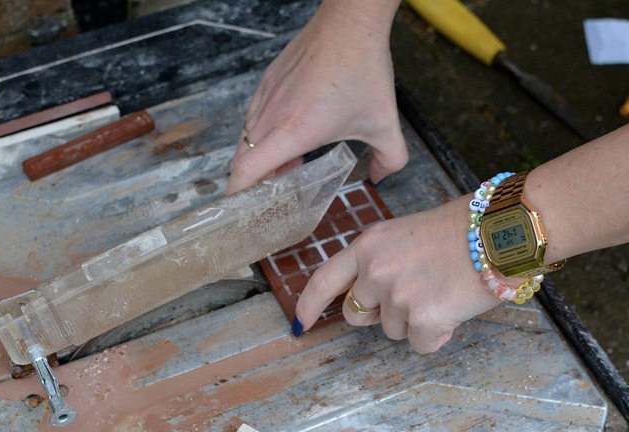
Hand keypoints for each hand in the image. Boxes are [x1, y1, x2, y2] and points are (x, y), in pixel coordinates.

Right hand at [228, 0, 407, 193]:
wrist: (351, 22)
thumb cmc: (364, 69)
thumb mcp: (385, 123)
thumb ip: (390, 160)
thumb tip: (380, 178)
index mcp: (294, 131)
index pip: (245, 170)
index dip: (237, 195)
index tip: (241, 212)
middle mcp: (272, 115)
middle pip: (243, 160)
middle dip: (255, 183)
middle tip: (275, 196)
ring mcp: (266, 96)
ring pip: (248, 139)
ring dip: (262, 158)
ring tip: (289, 165)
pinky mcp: (267, 81)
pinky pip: (255, 117)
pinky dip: (265, 135)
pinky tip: (290, 136)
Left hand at [294, 196, 501, 353]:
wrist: (499, 232)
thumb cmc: (460, 229)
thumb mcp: (404, 234)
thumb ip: (379, 261)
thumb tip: (370, 296)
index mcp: (368, 245)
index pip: (323, 280)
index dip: (308, 306)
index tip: (300, 324)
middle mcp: (375, 271)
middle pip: (357, 315)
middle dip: (377, 314)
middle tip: (412, 295)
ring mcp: (398, 296)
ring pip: (393, 331)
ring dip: (414, 321)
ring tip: (442, 292)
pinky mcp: (424, 319)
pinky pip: (421, 344)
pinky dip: (437, 334)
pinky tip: (454, 308)